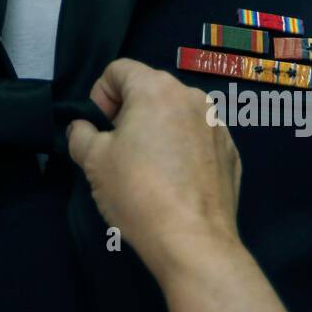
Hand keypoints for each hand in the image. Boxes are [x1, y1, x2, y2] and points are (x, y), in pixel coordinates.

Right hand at [66, 58, 240, 271]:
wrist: (193, 241)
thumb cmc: (138, 193)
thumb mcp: (93, 161)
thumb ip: (80, 134)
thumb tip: (83, 129)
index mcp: (156, 89)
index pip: (119, 70)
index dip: (100, 95)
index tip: (99, 128)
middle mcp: (191, 97)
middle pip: (150, 90)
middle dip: (129, 112)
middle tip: (119, 150)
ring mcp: (217, 124)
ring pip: (176, 114)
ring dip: (158, 130)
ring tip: (148, 169)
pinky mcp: (231, 152)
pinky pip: (199, 139)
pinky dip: (183, 150)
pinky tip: (175, 182)